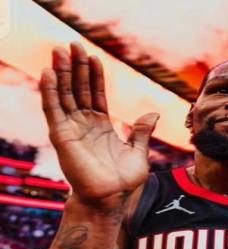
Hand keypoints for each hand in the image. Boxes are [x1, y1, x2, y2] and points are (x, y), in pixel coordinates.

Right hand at [40, 42, 159, 206]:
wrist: (111, 199)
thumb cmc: (124, 181)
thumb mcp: (138, 152)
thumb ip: (141, 131)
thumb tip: (153, 113)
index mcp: (102, 126)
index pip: (96, 94)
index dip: (94, 76)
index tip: (94, 57)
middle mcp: (85, 125)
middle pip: (78, 89)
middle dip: (76, 67)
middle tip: (74, 44)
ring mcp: (72, 129)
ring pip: (64, 95)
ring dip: (61, 73)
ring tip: (60, 50)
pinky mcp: (62, 136)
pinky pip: (54, 110)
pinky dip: (50, 91)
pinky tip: (48, 73)